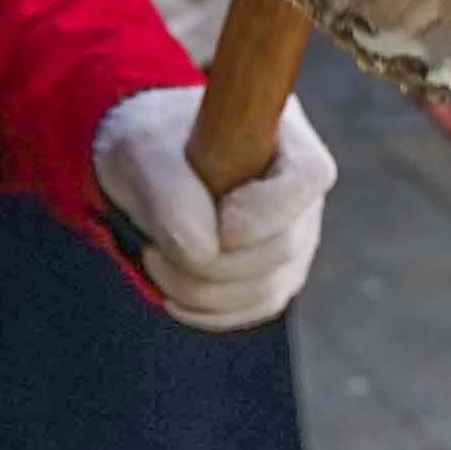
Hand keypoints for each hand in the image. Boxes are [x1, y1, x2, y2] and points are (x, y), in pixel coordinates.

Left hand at [90, 88, 332, 331]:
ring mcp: (295, 239)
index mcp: (286, 139)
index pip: (308, 178)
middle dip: (210, 262)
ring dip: (199, 289)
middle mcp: (302, 194)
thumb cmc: (152, 142)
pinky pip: (253, 309)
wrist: (148, 164)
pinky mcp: (275, 275)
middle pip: (281, 248)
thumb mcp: (142, 149)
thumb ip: (170, 192)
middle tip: (153, 248)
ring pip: (266, 288)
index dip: (265, 212)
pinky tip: (171, 289)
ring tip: (154, 258)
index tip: (214, 225)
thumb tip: (204, 252)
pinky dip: (206, 310)